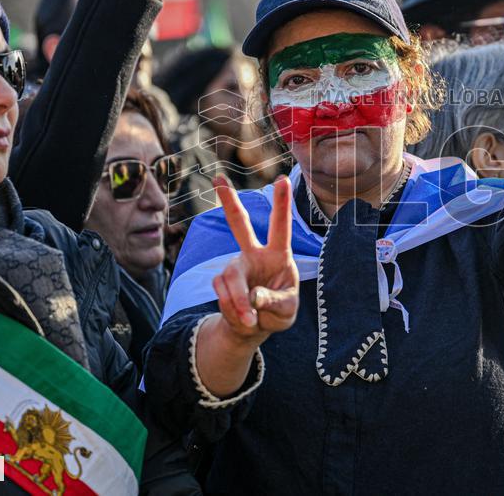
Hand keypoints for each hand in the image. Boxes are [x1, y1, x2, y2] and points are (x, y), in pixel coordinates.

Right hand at [212, 175, 298, 344]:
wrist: (254, 327)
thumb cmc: (278, 311)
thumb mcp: (286, 311)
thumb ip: (274, 302)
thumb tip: (253, 297)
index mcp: (278, 255)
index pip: (281, 226)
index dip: (282, 204)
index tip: (283, 180)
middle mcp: (254, 254)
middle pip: (238, 224)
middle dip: (229, 201)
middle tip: (217, 178)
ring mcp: (236, 266)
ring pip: (230, 276)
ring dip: (238, 302)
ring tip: (249, 320)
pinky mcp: (221, 280)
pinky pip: (223, 294)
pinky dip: (233, 310)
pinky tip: (242, 318)